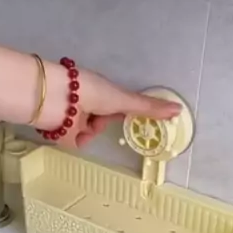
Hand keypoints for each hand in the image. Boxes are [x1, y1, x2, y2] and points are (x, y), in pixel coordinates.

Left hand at [57, 67, 181, 148]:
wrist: (53, 98)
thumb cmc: (89, 92)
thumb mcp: (121, 100)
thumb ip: (147, 108)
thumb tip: (179, 111)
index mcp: (100, 91)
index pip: (116, 106)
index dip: (120, 113)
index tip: (127, 121)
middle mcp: (86, 102)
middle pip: (101, 122)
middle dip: (101, 124)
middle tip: (97, 119)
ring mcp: (71, 115)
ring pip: (87, 134)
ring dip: (87, 133)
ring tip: (79, 125)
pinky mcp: (57, 128)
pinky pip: (72, 140)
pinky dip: (72, 139)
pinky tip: (69, 131)